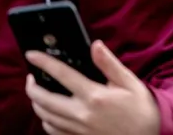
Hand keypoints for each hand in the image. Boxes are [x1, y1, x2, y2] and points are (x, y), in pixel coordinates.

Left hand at [25, 40, 159, 134]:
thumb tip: (95, 46)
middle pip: (44, 99)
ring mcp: (77, 129)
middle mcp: (82, 114)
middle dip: (32, 86)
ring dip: (36, 103)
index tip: (32, 54)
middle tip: (31, 76)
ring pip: (45, 116)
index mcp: (94, 96)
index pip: (62, 75)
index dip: (44, 62)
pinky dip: (46, 120)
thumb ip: (109, 64)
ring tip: (38, 92)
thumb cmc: (141, 108)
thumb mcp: (129, 82)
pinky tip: (50, 112)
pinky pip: (52, 131)